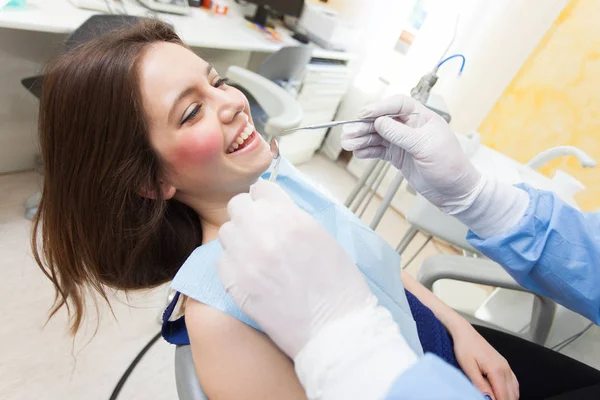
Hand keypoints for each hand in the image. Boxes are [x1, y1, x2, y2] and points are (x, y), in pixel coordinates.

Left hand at [217, 180, 376, 357]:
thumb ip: (294, 217)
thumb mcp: (322, 236)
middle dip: (249, 215)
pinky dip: (233, 264)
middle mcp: (262, 231)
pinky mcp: (233, 282)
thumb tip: (274, 210)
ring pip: (226, 231)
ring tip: (255, 254)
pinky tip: (250, 275)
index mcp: (289, 216)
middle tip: (261, 231)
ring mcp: (244, 257)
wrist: (331, 328)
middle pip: (238, 205)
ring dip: (239, 238)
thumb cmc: (338, 284)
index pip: (261, 189)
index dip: (266, 200)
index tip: (270, 210)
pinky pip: (221, 260)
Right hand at [341, 94, 482, 214]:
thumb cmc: (450, 166)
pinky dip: (368, 151)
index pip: (398, 105)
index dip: (380, 107)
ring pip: (378, 136)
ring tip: (347, 144)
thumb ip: (401, 134)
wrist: (455, 192)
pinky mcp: (399, 157)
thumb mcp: (425, 147)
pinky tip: (358, 153)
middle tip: (349, 132)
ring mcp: (403, 143)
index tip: (364, 114)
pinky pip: (379, 151)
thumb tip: (380, 122)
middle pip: (383, 121)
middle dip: (365, 126)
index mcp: (422, 118)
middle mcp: (411, 127)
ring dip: (362, 139)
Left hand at [451, 321, 518, 399]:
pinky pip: (514, 383)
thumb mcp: (468, 367)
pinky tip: (504, 395)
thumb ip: (479, 384)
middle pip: (511, 395)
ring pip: (514, 390)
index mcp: (496, 370)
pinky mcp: (504, 364)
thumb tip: (488, 399)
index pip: (503, 396)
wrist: (465, 333)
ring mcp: (506, 366)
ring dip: (508, 398)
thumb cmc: (464, 348)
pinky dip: (511, 392)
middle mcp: (505, 368)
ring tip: (497, 399)